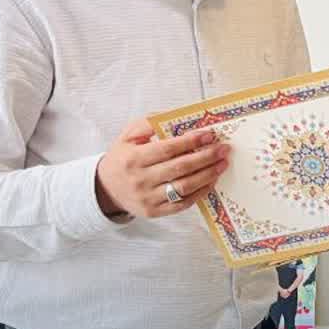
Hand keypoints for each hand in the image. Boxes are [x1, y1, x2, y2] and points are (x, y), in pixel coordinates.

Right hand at [94, 119, 228, 218]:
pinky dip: (200, 193)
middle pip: (180, 168)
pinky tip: (211, 181)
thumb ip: (148, 124)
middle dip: (206, 157)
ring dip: (208, 175)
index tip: (209, 135)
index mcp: (133, 158)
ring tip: (222, 164)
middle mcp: (140, 179)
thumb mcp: (127, 136)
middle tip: (223, 149)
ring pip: (184, 187)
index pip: (168, 149)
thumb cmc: (122, 158)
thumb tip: (176, 117)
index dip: (191, 141)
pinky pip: (182, 204)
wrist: (105, 188)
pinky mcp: (154, 212)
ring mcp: (148, 198)